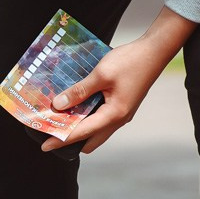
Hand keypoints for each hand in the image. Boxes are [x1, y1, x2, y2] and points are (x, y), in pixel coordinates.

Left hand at [41, 9, 195, 155]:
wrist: (154, 52)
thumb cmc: (130, 61)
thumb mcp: (101, 74)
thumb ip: (79, 91)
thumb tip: (58, 105)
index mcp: (113, 115)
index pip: (82, 133)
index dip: (61, 140)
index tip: (45, 146)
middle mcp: (118, 119)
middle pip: (90, 140)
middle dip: (71, 139)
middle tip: (52, 130)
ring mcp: (121, 114)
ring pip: (96, 130)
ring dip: (79, 127)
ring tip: (61, 118)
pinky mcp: (121, 106)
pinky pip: (101, 119)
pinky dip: (87, 117)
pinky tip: (77, 105)